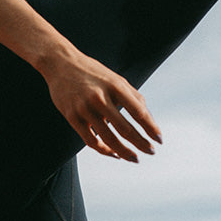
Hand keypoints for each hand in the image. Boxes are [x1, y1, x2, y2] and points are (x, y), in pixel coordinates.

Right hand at [41, 48, 162, 162]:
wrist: (61, 63)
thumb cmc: (92, 72)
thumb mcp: (115, 78)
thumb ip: (132, 96)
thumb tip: (148, 118)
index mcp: (115, 85)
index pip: (138, 111)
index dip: (151, 127)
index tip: (159, 139)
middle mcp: (100, 97)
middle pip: (125, 129)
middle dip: (141, 143)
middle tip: (151, 152)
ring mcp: (85, 108)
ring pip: (109, 138)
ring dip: (124, 152)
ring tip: (134, 158)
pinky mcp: (72, 116)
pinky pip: (90, 140)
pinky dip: (104, 150)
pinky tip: (113, 153)